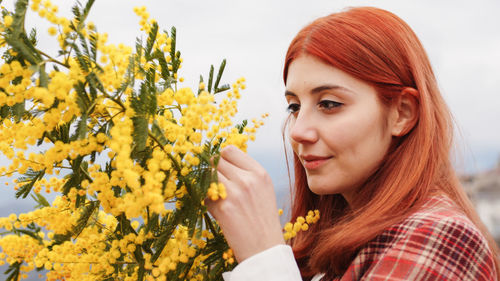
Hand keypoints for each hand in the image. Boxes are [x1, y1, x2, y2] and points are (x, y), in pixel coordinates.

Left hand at [206, 145, 284, 261]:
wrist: (265, 249)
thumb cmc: (263, 220)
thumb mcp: (263, 189)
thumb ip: (246, 174)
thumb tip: (220, 161)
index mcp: (259, 172)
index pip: (229, 150)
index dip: (221, 158)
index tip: (220, 168)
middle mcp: (248, 179)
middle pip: (215, 161)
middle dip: (211, 171)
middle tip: (215, 184)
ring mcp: (235, 192)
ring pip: (207, 176)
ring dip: (207, 185)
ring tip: (217, 197)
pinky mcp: (223, 207)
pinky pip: (204, 196)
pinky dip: (207, 202)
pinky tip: (219, 212)